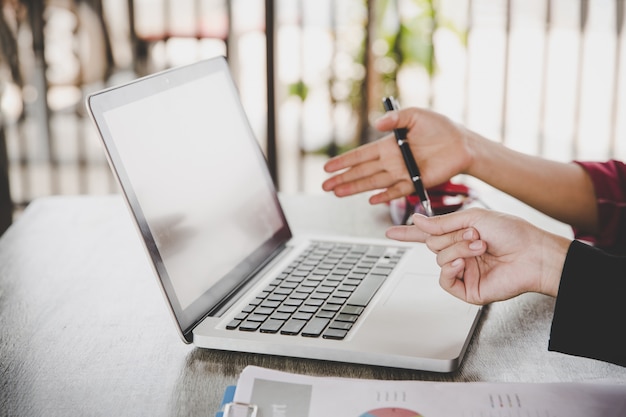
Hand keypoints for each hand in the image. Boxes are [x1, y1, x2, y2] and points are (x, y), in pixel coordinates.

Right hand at [322, 107, 472, 204]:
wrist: (462, 144)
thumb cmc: (440, 127)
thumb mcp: (416, 115)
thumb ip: (396, 118)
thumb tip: (377, 124)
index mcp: (389, 145)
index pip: (361, 155)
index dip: (344, 161)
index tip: (327, 167)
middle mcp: (392, 161)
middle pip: (362, 172)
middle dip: (342, 179)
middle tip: (325, 186)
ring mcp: (402, 173)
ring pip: (373, 183)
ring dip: (355, 188)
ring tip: (337, 194)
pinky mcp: (415, 183)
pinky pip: (396, 192)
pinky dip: (384, 196)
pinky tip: (370, 200)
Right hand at [385, 208, 570, 304]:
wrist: (532, 254)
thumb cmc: (512, 233)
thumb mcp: (473, 217)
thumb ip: (441, 222)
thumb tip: (417, 221)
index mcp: (460, 235)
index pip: (428, 235)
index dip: (409, 233)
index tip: (390, 233)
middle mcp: (459, 254)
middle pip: (432, 245)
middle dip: (451, 237)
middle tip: (474, 234)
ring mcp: (463, 272)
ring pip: (438, 259)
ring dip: (457, 249)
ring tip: (479, 246)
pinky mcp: (467, 289)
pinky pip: (444, 279)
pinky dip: (450, 268)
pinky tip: (463, 263)